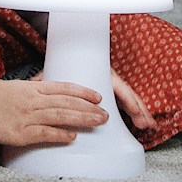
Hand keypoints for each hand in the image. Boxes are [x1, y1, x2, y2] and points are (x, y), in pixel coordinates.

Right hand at [0, 72, 107, 147]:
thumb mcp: (15, 87)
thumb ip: (34, 88)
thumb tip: (48, 84)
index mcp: (31, 88)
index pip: (63, 88)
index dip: (83, 92)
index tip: (99, 96)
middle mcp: (31, 100)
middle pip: (66, 103)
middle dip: (89, 108)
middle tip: (107, 114)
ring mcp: (25, 116)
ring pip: (59, 116)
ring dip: (82, 119)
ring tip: (99, 123)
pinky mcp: (17, 133)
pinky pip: (42, 134)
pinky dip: (59, 135)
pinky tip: (72, 137)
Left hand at [35, 67, 153, 131]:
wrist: (69, 55)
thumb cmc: (64, 64)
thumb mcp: (57, 71)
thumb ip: (47, 79)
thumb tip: (32, 85)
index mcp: (99, 71)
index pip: (116, 85)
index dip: (126, 99)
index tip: (133, 110)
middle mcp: (108, 79)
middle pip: (127, 94)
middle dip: (138, 109)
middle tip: (146, 124)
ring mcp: (111, 87)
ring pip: (129, 99)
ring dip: (140, 112)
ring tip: (149, 126)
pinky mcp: (111, 95)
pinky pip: (125, 104)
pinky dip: (136, 113)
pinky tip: (144, 124)